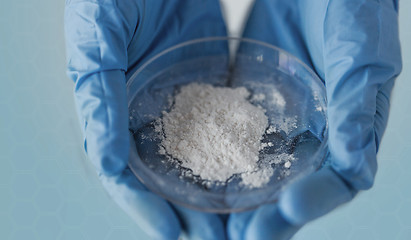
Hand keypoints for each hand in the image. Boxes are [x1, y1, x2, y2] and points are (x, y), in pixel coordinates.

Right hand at [64, 0, 227, 238]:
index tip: (173, 233)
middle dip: (190, 210)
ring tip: (243, 219)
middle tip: (220, 239)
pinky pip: (225, 124)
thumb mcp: (101, 34)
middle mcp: (147, 114)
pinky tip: (259, 171)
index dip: (145, 206)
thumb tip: (107, 158)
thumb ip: (100, 92)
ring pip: (199, 158)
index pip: (124, 172)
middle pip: (167, 175)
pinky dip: (238, 152)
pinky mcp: (210, 85)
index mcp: (112, 109)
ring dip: (217, 191)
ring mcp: (181, 102)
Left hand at [228, 0, 401, 238]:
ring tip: (211, 225)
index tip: (284, 211)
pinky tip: (193, 175)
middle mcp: (315, 130)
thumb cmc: (353, 4)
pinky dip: (216, 159)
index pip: (339, 178)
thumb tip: (356, 165)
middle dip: (269, 217)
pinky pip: (231, 135)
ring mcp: (280, 118)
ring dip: (239, 199)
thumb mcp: (360, 49)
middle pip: (294, 185)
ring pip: (260, 169)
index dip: (315, 201)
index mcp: (352, 126)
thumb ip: (358, 103)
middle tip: (239, 239)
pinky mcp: (249, 100)